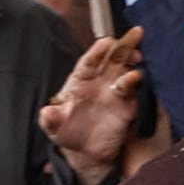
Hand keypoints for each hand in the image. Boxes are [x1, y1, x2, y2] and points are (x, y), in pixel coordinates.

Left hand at [39, 28, 146, 179]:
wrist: (86, 152)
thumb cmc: (67, 132)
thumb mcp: (53, 127)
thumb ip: (50, 119)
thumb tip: (46, 112)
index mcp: (80, 80)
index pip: (89, 60)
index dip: (97, 50)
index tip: (107, 41)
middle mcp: (99, 81)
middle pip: (112, 58)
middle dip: (122, 45)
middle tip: (135, 33)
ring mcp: (113, 91)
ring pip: (124, 69)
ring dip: (131, 60)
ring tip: (137, 56)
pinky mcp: (126, 104)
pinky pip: (131, 90)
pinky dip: (133, 83)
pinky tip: (135, 77)